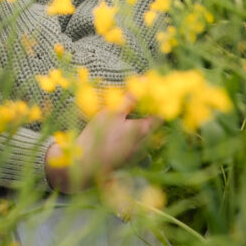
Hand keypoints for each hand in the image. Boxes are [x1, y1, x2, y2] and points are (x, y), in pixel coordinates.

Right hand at [45, 94, 162, 193]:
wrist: (84, 164)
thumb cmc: (99, 135)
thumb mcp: (113, 111)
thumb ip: (131, 97)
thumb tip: (144, 81)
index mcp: (144, 130)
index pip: (161, 113)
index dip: (159, 101)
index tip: (155, 90)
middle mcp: (145, 143)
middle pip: (153, 123)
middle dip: (150, 110)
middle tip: (142, 96)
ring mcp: (137, 152)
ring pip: (144, 134)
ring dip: (141, 121)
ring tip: (131, 110)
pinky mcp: (127, 158)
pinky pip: (136, 142)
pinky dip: (133, 132)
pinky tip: (121, 128)